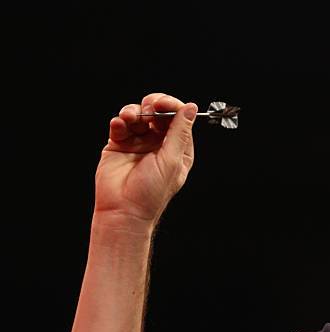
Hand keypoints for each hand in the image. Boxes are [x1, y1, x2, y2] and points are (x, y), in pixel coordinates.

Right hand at [94, 93, 197, 225]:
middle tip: (148, 106)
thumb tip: (191, 108)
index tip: (162, 104)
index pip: (179, 118)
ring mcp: (139, 142)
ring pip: (138, 114)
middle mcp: (159, 143)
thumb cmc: (151, 192)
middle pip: (159, 112)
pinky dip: (120, 121)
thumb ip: (180, 132)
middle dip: (153, 104)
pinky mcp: (119, 144)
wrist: (123, 210)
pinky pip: (120, 124)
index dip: (172, 106)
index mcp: (177, 148)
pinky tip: (120, 126)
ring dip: (134, 111)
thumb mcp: (171, 160)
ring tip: (130, 119)